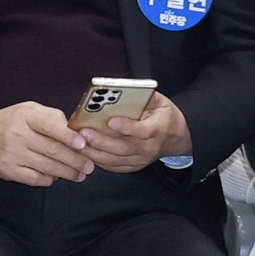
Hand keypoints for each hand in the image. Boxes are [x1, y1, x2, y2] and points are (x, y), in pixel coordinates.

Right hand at [0, 102, 94, 184]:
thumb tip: (74, 130)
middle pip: (52, 150)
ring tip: (81, 174)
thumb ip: (51, 117)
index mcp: (24, 116)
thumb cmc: (8, 122)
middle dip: (75, 159)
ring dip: (67, 172)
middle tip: (89, 165)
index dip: (68, 136)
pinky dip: (50, 179)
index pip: (49, 125)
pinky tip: (57, 177)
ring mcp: (12, 155)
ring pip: (46, 166)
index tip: (83, 144)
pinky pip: (35, 178)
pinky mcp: (9, 171)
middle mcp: (17, 135)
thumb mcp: (27, 110)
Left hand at [76, 92, 190, 174]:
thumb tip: (124, 89)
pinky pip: (114, 167)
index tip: (111, 121)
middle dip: (102, 141)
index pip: (143, 131)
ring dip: (95, 153)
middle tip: (84, 132)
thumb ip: (144, 95)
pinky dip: (98, 161)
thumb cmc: (163, 116)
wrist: (175, 137)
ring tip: (79, 143)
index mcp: (158, 129)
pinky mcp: (133, 165)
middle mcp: (150, 147)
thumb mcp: (160, 101)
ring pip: (116, 160)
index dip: (127, 127)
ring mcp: (141, 159)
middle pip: (125, 148)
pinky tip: (85, 152)